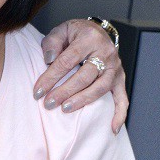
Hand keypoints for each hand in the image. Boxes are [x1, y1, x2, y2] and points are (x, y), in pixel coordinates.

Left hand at [33, 18, 127, 132]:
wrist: (97, 33)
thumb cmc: (75, 34)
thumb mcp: (61, 30)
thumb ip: (52, 43)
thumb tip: (48, 60)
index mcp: (90, 37)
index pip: (68, 60)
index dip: (51, 77)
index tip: (38, 91)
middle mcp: (106, 52)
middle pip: (85, 76)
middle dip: (65, 91)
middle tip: (49, 103)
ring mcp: (115, 67)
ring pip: (100, 88)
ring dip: (82, 101)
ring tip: (65, 109)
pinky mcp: (120, 79)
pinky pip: (122, 98)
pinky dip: (119, 114)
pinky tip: (112, 129)